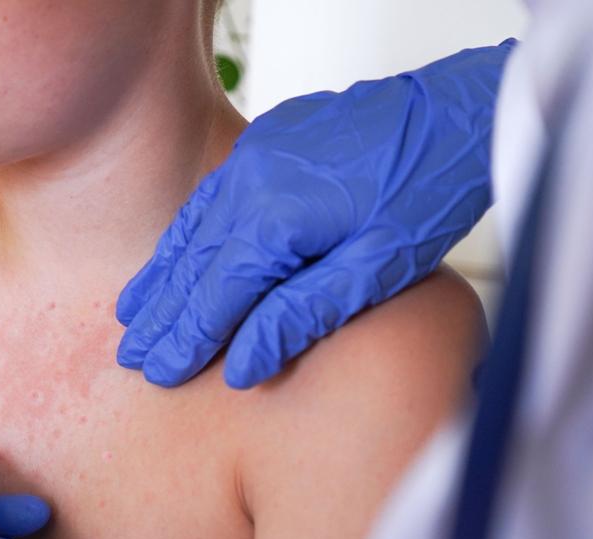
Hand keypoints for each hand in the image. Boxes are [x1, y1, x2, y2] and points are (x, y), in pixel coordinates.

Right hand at [116, 41, 517, 387]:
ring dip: (166, 274)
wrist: (460, 112)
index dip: (186, 339)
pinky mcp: (269, 140)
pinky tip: (175, 255)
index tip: (159, 373)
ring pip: (197, 227)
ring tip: (135, 314)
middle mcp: (252, 178)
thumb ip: (301, 317)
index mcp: (276, 215)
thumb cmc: (430, 190)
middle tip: (131, 356)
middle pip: (195, 262)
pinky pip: (216, 196)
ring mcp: (257, 153)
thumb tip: (243, 365)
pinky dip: (191, 233)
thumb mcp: (375, 270)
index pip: (216, 293)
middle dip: (164, 314)